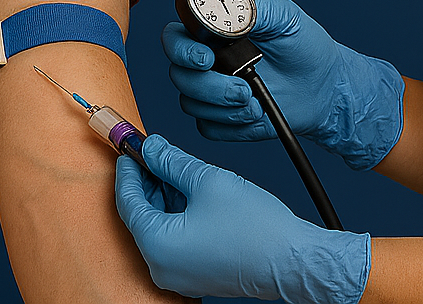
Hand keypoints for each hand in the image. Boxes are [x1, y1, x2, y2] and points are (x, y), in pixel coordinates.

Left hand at [115, 134, 369, 302]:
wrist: (295, 262)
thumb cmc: (257, 229)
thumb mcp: (207, 181)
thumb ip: (171, 161)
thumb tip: (152, 147)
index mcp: (157, 246)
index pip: (128, 201)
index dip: (127, 169)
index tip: (128, 147)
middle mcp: (162, 267)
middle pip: (141, 215)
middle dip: (145, 181)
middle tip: (151, 151)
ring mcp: (179, 275)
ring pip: (158, 227)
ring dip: (162, 196)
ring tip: (173, 166)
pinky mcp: (195, 275)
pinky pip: (174, 240)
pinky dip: (176, 214)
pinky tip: (187, 191)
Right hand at [163, 0, 405, 168]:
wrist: (328, 87)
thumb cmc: (307, 47)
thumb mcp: (285, 16)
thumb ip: (252, 9)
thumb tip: (224, 15)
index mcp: (214, 32)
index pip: (175, 38)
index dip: (181, 50)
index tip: (206, 58)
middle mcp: (208, 61)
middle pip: (179, 76)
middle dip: (209, 86)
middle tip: (242, 89)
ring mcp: (213, 92)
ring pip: (191, 104)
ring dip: (223, 107)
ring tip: (256, 102)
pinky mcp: (223, 119)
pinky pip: (208, 128)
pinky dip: (231, 125)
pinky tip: (257, 115)